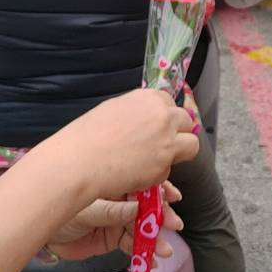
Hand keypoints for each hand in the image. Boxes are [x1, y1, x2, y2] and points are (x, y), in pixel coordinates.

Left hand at [48, 181, 184, 259]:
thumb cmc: (59, 208)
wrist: (40, 230)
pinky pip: (131, 245)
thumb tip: (136, 209)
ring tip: (165, 249)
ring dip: (155, 238)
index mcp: (114, 182)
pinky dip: (142, 253)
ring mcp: (116, 219)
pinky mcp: (112, 238)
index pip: (142, 182)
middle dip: (161, 216)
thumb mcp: (86, 207)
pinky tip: (152, 260)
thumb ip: (111, 210)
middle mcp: (119, 198)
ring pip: (142, 227)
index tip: (173, 196)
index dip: (159, 189)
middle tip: (174, 224)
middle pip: (146, 206)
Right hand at [53, 89, 198, 199]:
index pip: (170, 103)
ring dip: (178, 152)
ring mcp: (167, 140)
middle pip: (186, 122)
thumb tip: (147, 119)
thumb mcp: (114, 109)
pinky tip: (137, 174)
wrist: (80, 159)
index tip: (156, 127)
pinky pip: (169, 169)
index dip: (164, 117)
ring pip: (191, 145)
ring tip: (156, 160)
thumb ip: (138, 111)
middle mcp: (163, 115)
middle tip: (160, 145)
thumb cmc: (88, 135)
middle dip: (177, 133)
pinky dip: (157, 174)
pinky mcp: (164, 165)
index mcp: (149, 97)